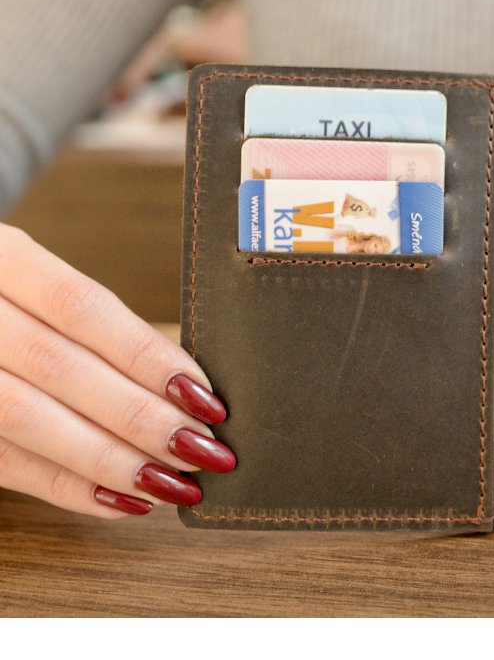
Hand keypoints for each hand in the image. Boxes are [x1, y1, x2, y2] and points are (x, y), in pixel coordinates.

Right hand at [0, 224, 234, 516]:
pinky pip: (3, 462)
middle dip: (140, 417)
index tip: (206, 397)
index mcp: (1, 259)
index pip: (83, 308)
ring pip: (26, 420)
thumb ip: (93, 326)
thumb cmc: (4, 299)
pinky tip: (124, 501)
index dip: (147, 356)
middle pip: (59, 368)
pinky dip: (67, 487)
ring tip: (175, 484)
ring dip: (110, 460)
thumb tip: (187, 389)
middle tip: (204, 450)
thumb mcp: (35, 282)